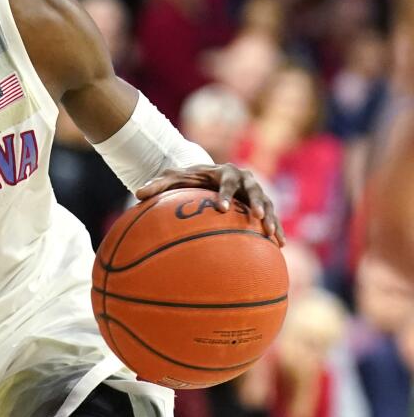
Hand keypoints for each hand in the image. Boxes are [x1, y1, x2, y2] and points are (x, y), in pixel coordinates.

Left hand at [135, 163, 284, 244]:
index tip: (222, 208)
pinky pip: (271, 218)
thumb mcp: (174, 178)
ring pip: (267, 204)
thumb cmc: (190, 178)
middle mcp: (243, 180)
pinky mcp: (261, 206)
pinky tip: (279, 245)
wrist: (209, 176)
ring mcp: (255, 192)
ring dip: (270, 218)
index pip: (226, 181)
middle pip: (253, 190)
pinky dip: (276, 229)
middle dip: (256, 202)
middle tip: (255, 215)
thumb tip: (137, 194)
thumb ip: (158, 185)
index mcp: (223, 171)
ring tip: (272, 234)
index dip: (226, 193)